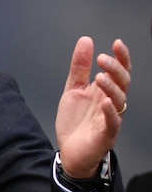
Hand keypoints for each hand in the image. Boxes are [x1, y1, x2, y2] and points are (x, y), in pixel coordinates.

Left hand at [55, 36, 130, 177]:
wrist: (70, 150)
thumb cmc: (76, 122)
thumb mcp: (74, 89)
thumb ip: (79, 67)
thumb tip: (86, 41)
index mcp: (104, 91)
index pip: (118, 72)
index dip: (121, 58)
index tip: (117, 43)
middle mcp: (111, 103)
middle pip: (122, 83)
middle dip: (116, 69)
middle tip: (103, 59)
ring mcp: (110, 118)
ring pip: (120, 100)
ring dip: (112, 87)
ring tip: (100, 77)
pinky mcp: (106, 134)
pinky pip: (113, 122)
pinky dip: (111, 112)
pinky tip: (106, 102)